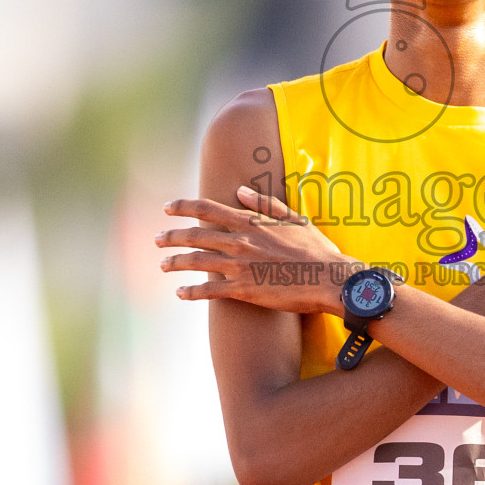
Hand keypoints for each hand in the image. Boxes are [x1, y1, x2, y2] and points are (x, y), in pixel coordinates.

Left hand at [157, 186, 353, 314]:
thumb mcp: (293, 218)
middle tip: (157, 240)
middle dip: (171, 237)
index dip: (183, 207)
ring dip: (175, 263)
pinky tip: (180, 293)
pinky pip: (209, 290)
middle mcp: (240, 241)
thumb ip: (265, 204)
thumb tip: (240, 191)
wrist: (328, 278)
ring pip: (197, 261)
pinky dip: (192, 291)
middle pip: (195, 235)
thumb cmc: (316, 249)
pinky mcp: (244, 290)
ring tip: (163, 265)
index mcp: (250, 222)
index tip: (167, 208)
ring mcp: (240, 266)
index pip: (207, 209)